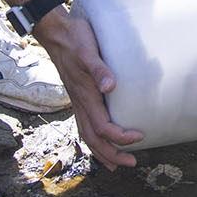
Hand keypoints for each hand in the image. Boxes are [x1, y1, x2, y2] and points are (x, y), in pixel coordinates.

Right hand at [33, 9, 141, 169]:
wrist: (56, 33)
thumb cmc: (75, 40)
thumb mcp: (88, 51)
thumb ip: (99, 69)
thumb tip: (110, 87)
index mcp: (85, 96)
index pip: (103, 127)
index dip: (121, 137)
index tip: (140, 135)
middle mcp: (80, 103)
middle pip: (94, 139)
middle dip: (112, 155)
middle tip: (132, 163)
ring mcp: (77, 102)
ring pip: (87, 135)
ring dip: (102, 152)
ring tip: (117, 163)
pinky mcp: (77, 97)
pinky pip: (84, 125)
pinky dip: (94, 139)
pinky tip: (102, 140)